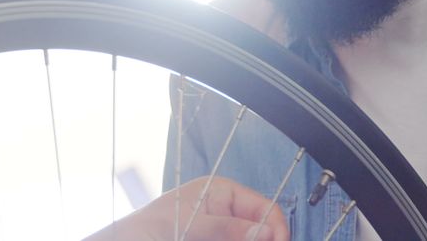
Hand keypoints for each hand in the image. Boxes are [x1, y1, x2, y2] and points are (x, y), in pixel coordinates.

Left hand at [83, 176, 289, 240]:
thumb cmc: (149, 226)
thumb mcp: (191, 225)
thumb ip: (227, 228)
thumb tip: (265, 231)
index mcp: (223, 192)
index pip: (266, 208)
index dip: (277, 229)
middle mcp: (227, 209)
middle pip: (261, 229)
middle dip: (262, 240)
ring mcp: (222, 228)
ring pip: (248, 237)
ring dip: (248, 240)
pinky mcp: (215, 238)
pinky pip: (234, 240)